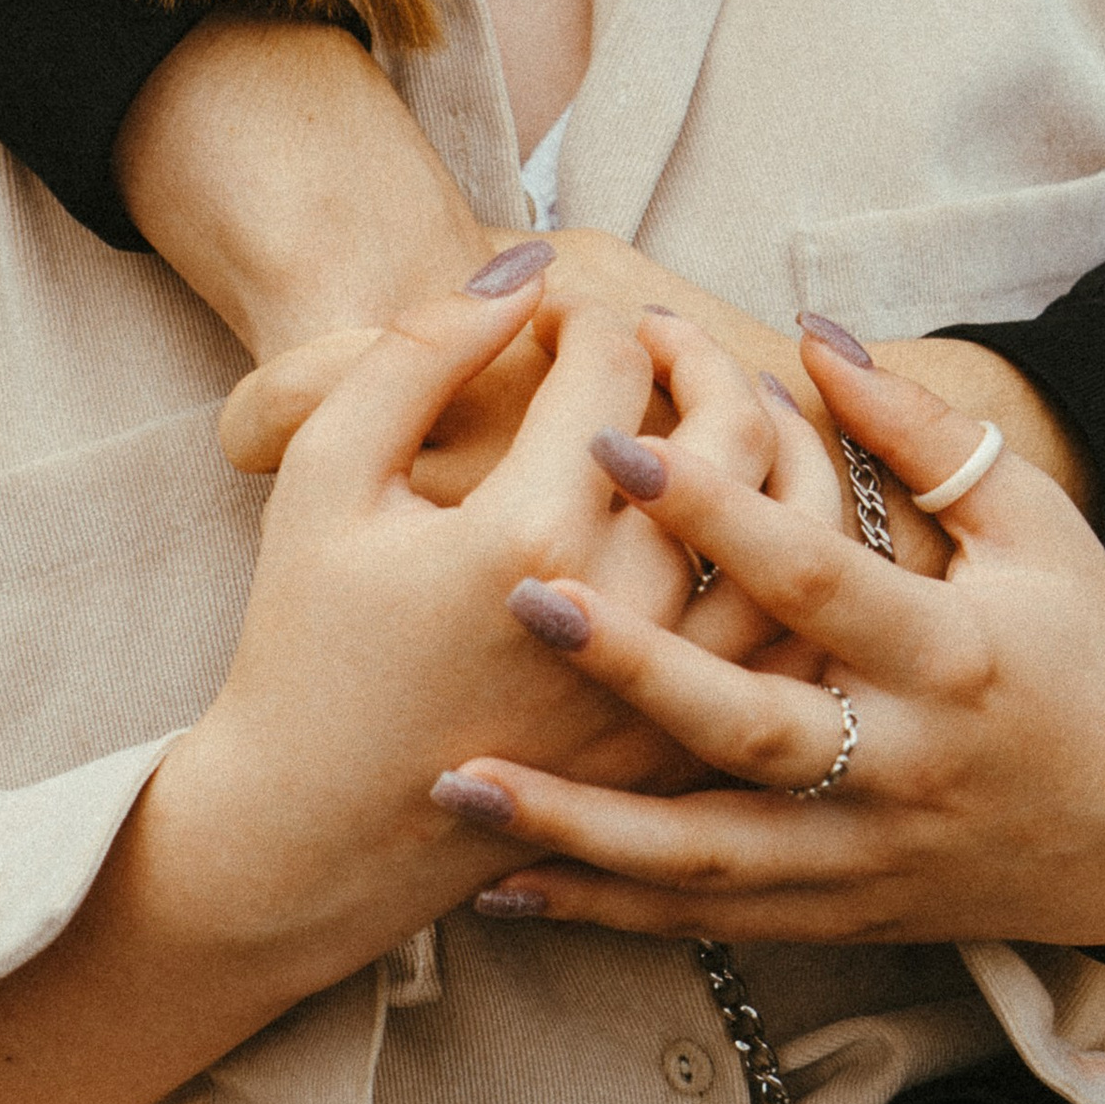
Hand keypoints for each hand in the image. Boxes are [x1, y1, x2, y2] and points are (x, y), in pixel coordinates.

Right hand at [0, 275, 716, 1103]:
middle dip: (693, 351)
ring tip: (721, 402)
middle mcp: (622, 618)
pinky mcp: (690, 748)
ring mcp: (670, 696)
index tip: (553, 310)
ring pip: (796, 532)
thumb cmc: (305, 643)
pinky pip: (795, 632)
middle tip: (646, 334)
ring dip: (776, 441)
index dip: (587, 311)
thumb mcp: (325, 476)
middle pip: (729, 431)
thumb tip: (527, 269)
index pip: (614, 367)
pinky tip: (755, 509)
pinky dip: (798, 555)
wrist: (312, 834)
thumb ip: (418, 352)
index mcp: (526, 540)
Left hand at [438, 326, 1104, 951]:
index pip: (820, 577)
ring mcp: (867, 859)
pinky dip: (606, 909)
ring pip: (710, 855)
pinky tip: (503, 882)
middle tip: (519, 599)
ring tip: (463, 778)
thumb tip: (813, 340)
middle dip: (632, 667)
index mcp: (956, 656)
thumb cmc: (1089, 652)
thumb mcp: (1034, 526)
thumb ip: (923, 433)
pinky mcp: (840, 916)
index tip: (615, 436)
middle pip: (752, 727)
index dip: (719, 511)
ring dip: (582, 825)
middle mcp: (905, 767)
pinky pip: (708, 921)